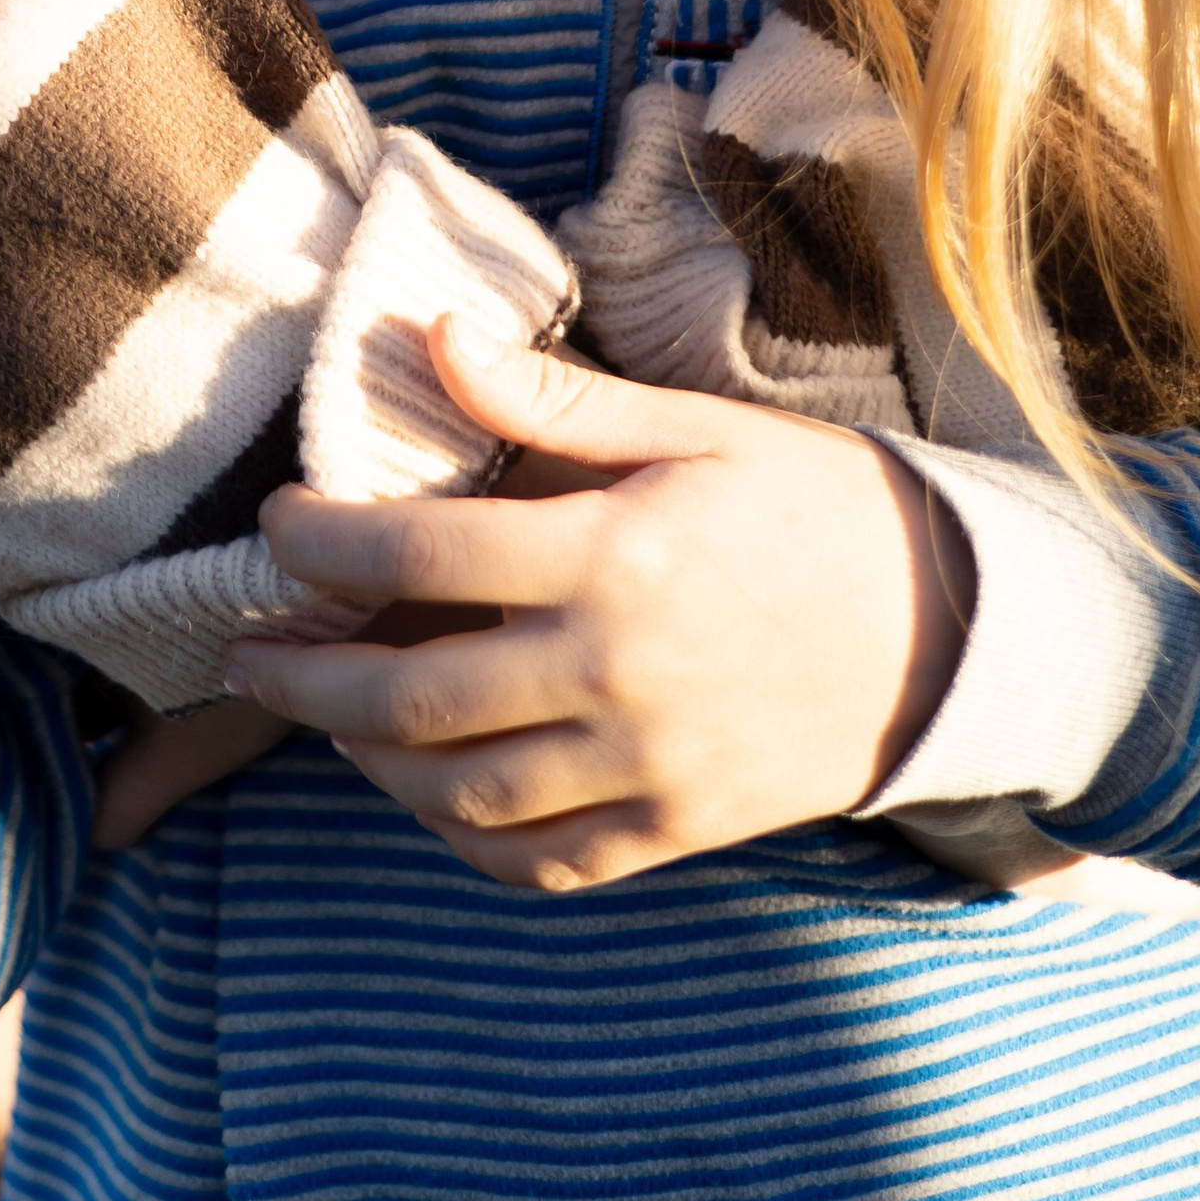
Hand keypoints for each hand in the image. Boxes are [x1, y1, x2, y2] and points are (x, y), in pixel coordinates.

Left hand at [223, 318, 974, 892]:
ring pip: (463, 796)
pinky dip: (464, 840)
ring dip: (370, 761)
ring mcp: (649, 770)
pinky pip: (542, 864)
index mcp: (619, 557)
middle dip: (306, 679)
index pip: (422, 559)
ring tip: (321, 715)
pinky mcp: (677, 830)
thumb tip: (428, 336)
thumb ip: (551, 403)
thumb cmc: (814, 501)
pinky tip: (424, 793)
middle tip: (243, 655)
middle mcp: (620, 676)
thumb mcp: (692, 424)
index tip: (274, 526)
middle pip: (414, 700)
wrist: (956, 627)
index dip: (324, 544)